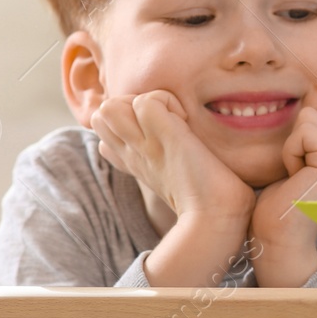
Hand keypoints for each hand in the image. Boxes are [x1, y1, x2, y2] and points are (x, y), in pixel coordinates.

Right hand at [89, 90, 254, 227]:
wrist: (215, 217)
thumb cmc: (206, 199)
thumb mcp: (173, 176)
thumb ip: (163, 162)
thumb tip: (172, 143)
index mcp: (135, 162)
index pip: (104, 135)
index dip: (125, 121)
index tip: (156, 130)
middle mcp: (133, 153)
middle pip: (101, 115)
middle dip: (130, 103)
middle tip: (165, 119)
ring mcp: (145, 145)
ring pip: (111, 106)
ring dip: (146, 100)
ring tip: (174, 118)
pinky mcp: (164, 137)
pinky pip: (147, 101)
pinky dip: (168, 101)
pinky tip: (186, 120)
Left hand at [250, 98, 316, 285]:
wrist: (278, 239)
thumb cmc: (284, 202)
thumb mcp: (306, 159)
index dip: (310, 129)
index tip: (305, 164)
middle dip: (303, 132)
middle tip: (301, 169)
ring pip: (312, 117)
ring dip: (294, 145)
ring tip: (297, 175)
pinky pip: (305, 131)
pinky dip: (291, 153)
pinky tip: (296, 178)